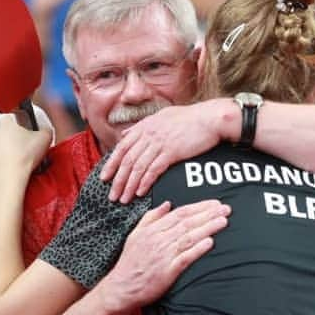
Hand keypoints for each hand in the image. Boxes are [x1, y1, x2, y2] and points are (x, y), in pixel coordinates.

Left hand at [0, 116, 53, 182]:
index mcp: (8, 121)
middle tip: (26, 148)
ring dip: (7, 147)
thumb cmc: (25, 157)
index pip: (18, 117)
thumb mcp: (46, 137)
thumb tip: (44, 130)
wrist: (10, 177)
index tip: (31, 134)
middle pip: (8, 130)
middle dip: (16, 137)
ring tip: (18, 158)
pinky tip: (9, 163)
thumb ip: (46, 129)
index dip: (26, 125)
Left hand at [100, 100, 225, 202]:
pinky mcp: (172, 151)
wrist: (210, 118)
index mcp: (145, 126)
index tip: (105, 177)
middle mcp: (148, 134)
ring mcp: (159, 142)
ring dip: (129, 185)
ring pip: (137, 167)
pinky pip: (154, 169)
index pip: (122, 147)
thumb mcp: (162, 116)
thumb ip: (142, 125)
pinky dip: (145, 182)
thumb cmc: (190, 118)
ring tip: (124, 199)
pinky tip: (140, 192)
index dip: (111, 164)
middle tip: (112, 195)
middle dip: (118, 180)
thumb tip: (126, 133)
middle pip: (127, 160)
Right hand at [104, 200, 230, 309]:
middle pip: (187, 223)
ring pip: (189, 237)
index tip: (215, 203)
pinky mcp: (167, 271)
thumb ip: (151, 217)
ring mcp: (163, 255)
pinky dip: (198, 249)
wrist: (122, 287)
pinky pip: (185, 257)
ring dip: (207, 228)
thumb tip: (167, 204)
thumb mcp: (136, 234)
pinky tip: (210, 242)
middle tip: (226, 208)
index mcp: (152, 230)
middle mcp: (159, 240)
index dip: (199, 207)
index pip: (180, 213)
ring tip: (223, 221)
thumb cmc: (130, 262)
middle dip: (208, 214)